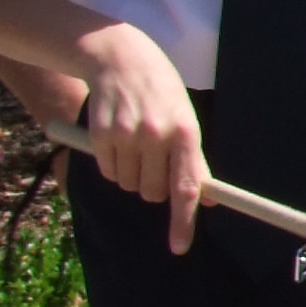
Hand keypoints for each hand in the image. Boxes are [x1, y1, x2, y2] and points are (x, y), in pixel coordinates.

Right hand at [78, 28, 208, 251]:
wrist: (121, 58)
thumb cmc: (162, 94)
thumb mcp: (186, 119)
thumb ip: (194, 161)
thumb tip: (205, 200)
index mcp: (186, 133)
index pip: (186, 188)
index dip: (183, 221)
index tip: (180, 247)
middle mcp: (156, 136)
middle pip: (153, 193)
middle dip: (154, 188)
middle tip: (154, 163)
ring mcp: (126, 136)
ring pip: (129, 185)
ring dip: (132, 175)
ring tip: (136, 145)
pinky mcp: (100, 135)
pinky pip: (108, 172)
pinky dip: (113, 166)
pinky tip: (117, 140)